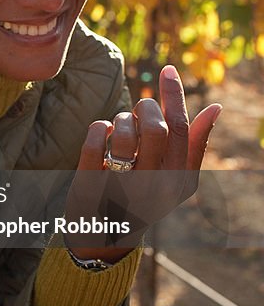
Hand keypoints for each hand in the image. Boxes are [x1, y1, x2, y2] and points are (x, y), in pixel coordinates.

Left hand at [66, 64, 221, 260]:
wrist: (104, 236)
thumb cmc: (143, 196)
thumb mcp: (174, 177)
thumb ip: (193, 145)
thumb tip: (215, 108)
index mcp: (177, 182)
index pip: (181, 130)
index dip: (174, 95)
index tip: (168, 69)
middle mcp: (153, 187)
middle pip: (154, 127)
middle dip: (144, 108)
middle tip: (138, 110)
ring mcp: (121, 188)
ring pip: (122, 132)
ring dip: (119, 120)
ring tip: (118, 128)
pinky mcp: (89, 186)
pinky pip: (93, 142)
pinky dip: (97, 129)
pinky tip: (101, 133)